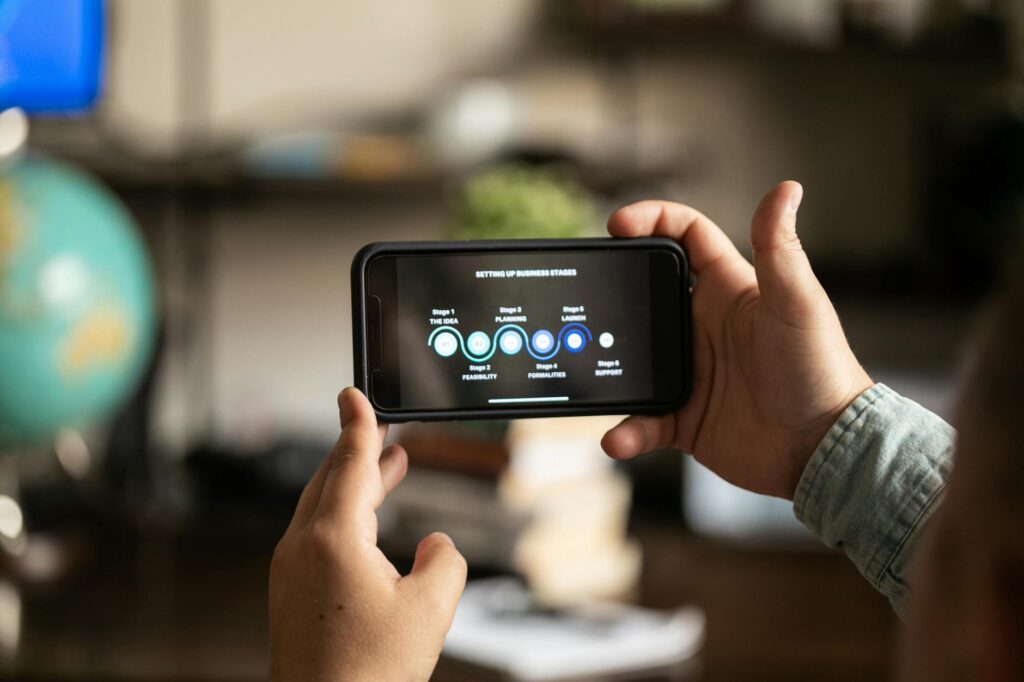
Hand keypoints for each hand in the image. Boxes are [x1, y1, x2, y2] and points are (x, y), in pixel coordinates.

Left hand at [269, 388, 466, 680]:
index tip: (353, 393)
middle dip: (359, 448)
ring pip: (321, 506)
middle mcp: (300, 547)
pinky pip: (315, 535)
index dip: (358, 423)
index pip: (349, 462)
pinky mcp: (289, 593)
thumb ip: (444, 559)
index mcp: (332, 539)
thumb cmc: (368, 673)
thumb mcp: (431, 609)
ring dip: (354, 482)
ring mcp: (288, 571)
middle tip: (383, 429)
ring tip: (387, 468)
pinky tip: (365, 527)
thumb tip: (436, 546)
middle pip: (330, 478)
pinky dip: (343, 515)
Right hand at [601, 182, 872, 498]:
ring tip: (589, 372)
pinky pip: (642, 419)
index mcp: (728, 291)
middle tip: (585, 298)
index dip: (651, 220)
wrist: (823, 450)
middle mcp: (703, 327)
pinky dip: (626, 429)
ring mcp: (691, 372)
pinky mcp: (683, 417)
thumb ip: (781, 248)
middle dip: (613, 292)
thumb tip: (787, 187)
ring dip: (609, 367)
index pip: (684, 237)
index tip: (618, 225)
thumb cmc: (821, 370)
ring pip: (632, 359)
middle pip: (644, 294)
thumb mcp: (798, 304)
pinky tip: (620, 436)